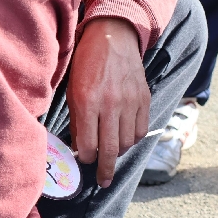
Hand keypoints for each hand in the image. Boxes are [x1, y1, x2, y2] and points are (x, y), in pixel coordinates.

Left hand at [66, 17, 149, 187]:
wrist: (113, 36)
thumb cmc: (87, 63)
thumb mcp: (73, 89)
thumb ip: (77, 120)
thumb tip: (80, 148)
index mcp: (88, 102)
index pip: (88, 145)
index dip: (85, 159)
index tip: (83, 161)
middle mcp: (111, 104)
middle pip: (110, 150)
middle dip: (105, 170)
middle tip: (103, 181)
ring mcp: (130, 102)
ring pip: (127, 142)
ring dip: (119, 152)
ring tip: (112, 153)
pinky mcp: (144, 99)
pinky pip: (141, 130)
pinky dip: (133, 138)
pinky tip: (125, 137)